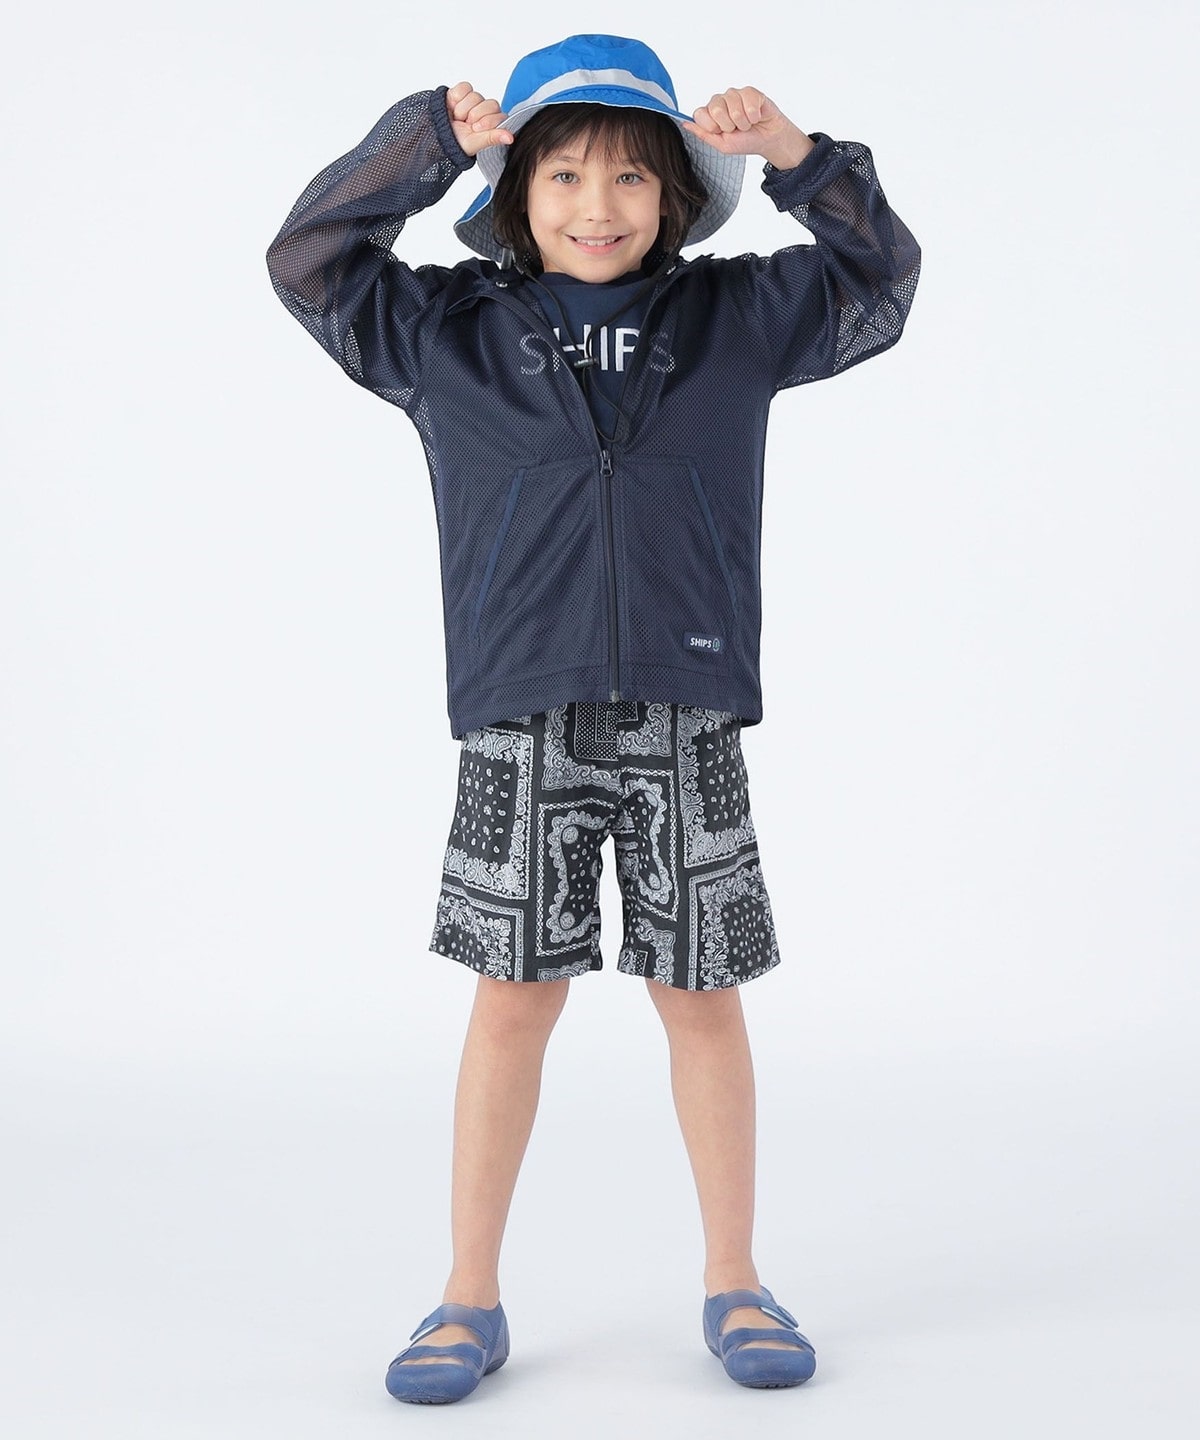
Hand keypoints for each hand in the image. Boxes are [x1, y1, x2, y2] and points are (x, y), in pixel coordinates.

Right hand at [446, 81, 512, 157]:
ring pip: (476, 96)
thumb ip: (493, 138)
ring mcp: (474, 100)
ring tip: (457, 118)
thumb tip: (511, 137)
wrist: (436, 135)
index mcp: (493, 123)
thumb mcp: (475, 143)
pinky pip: (465, 88)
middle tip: (466, 124)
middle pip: (490, 104)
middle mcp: (486, 110)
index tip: (476, 129)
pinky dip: (456, 98)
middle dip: (475, 116)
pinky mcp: (462, 91)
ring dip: (463, 110)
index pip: (499, 115)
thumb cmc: (457, 143)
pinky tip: (452, 107)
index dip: (487, 122)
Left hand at [683, 87, 813, 169]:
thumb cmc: (745, 142)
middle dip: (729, 125)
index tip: (722, 132)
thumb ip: (703, 134)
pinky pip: (748, 101)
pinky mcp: (749, 91)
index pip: (699, 113)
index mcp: (710, 115)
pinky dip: (754, 115)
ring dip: (743, 122)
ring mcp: (734, 94)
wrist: (767, 139)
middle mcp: (720, 102)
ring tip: (747, 124)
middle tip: (737, 129)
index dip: (712, 126)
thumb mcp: (722, 145)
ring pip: (733, 105)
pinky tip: (756, 116)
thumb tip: (684, 123)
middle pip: (715, 109)